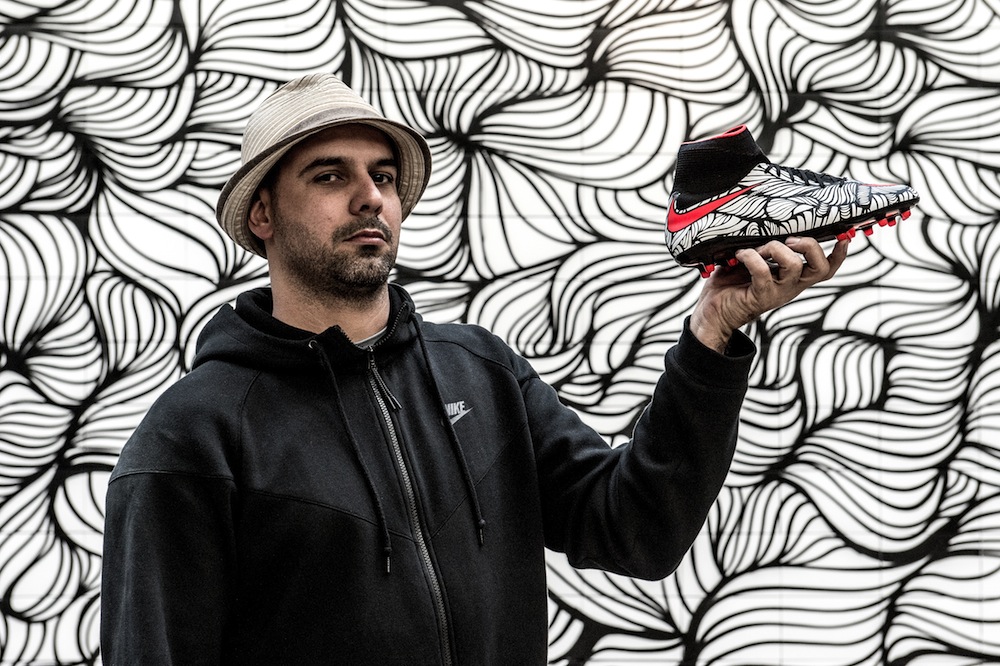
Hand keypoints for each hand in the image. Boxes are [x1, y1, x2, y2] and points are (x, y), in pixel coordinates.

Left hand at [689, 236, 848, 352]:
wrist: (712, 314)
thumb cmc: (731, 286)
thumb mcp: (752, 263)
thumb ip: (764, 248)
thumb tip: (766, 225)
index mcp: (792, 278)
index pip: (825, 269)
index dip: (839, 255)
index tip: (845, 237)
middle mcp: (790, 286)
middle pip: (820, 268)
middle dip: (810, 247)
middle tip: (790, 240)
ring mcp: (777, 292)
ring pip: (794, 267)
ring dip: (775, 249)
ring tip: (759, 249)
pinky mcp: (760, 297)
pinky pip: (762, 272)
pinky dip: (751, 258)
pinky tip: (740, 255)